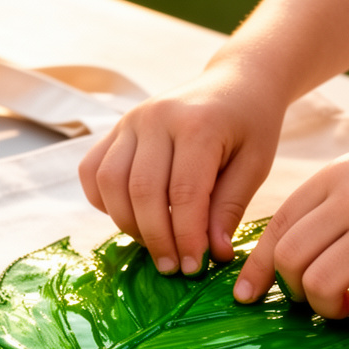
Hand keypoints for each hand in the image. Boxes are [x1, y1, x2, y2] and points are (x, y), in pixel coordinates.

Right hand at [79, 63, 286, 273]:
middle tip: (174, 267)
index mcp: (199, 124)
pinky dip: (103, 201)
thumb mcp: (255, 165)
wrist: (237, 82)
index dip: (186, 237)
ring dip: (127, 223)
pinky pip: (93, 170)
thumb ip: (229, 208)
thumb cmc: (251, 125)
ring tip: (155, 244)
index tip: (195, 267)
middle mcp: (157, 117)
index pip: (183, 193)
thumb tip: (211, 254)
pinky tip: (131, 217)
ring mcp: (131, 119)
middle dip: (156, 238)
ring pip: (109, 182)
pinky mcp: (117, 127)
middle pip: (141, 191)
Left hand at [233, 130, 348, 326]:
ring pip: (320, 284)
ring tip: (342, 306)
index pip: (277, 226)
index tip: (248, 294)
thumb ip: (330, 199)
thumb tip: (288, 247)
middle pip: (290, 258)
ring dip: (324, 307)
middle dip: (292, 289)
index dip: (258, 267)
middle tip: (312, 298)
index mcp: (334, 177)